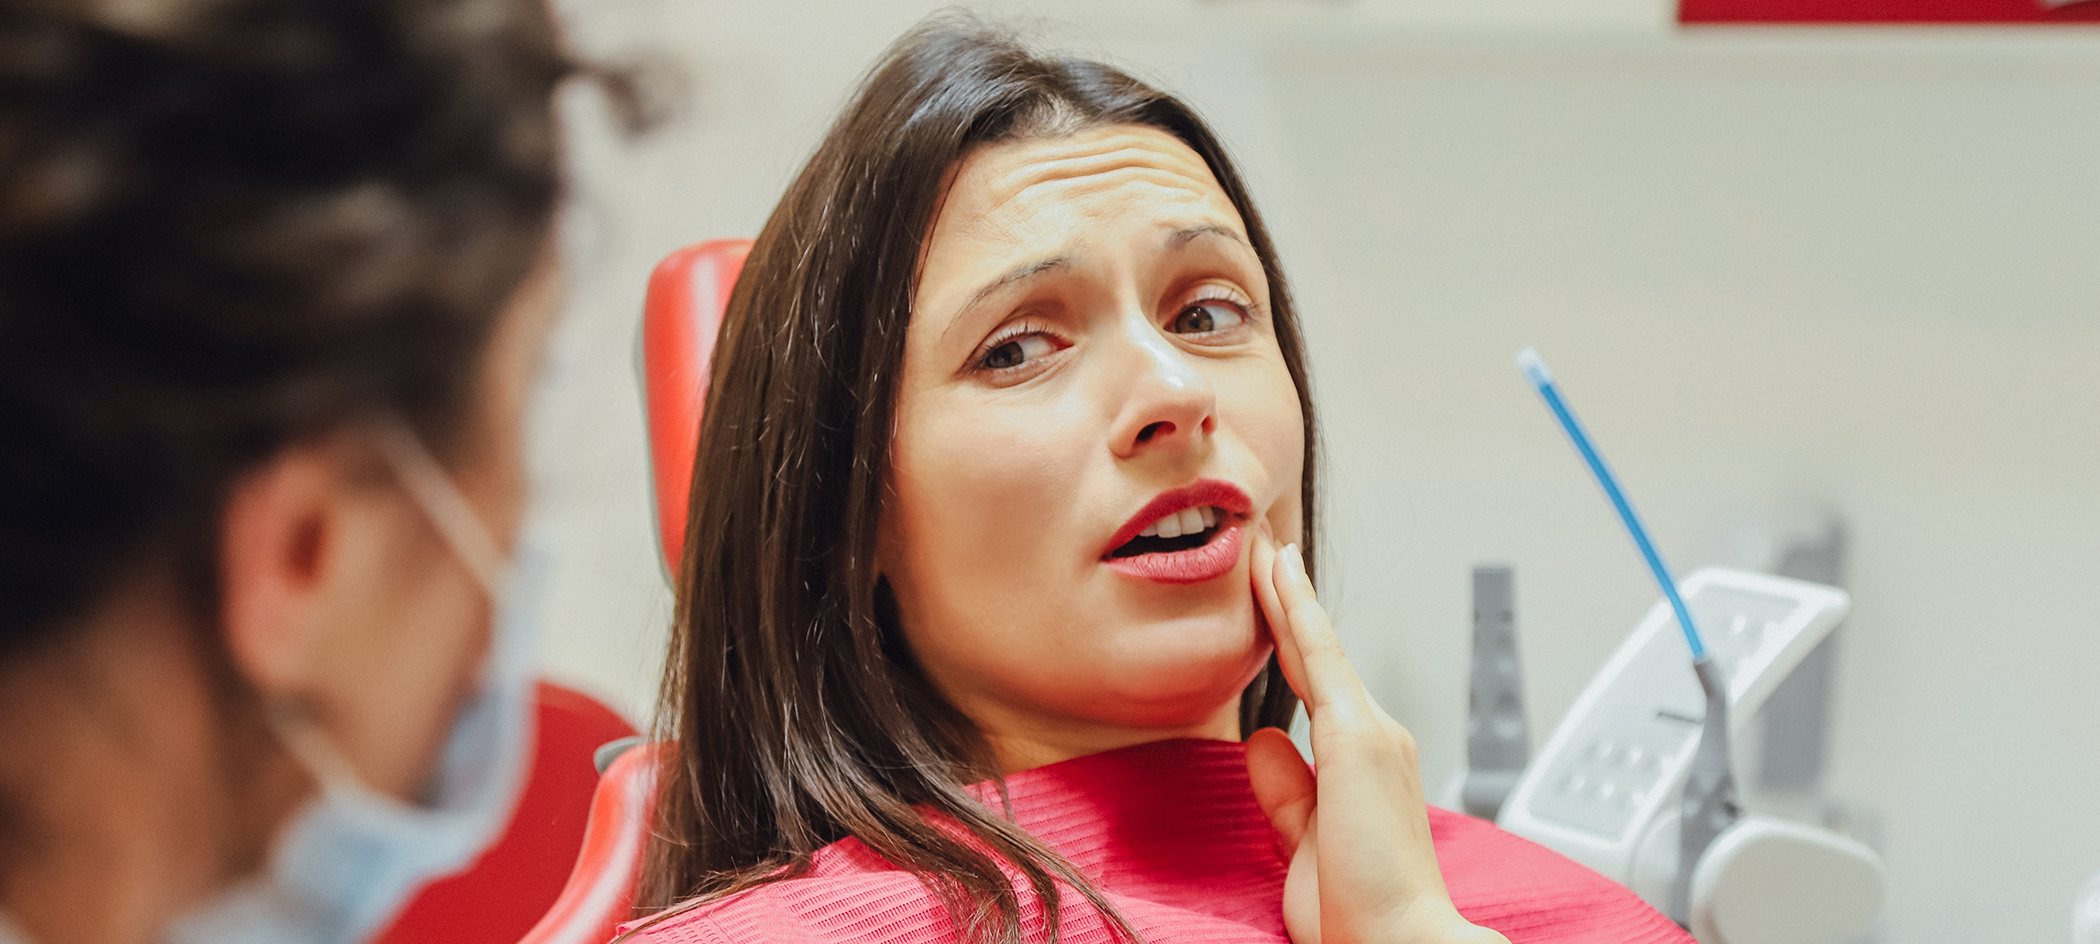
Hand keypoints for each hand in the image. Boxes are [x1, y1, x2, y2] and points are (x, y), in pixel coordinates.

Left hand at [1245, 527, 1507, 943]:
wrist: (1399, 940)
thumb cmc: (1360, 910)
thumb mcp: (1305, 842)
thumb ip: (1286, 792)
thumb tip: (1263, 739)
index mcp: (1364, 763)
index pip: (1315, 686)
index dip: (1291, 637)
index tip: (1271, 598)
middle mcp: (1377, 737)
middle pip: (1316, 654)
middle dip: (1288, 599)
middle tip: (1265, 545)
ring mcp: (1372, 732)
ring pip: (1315, 646)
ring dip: (1287, 592)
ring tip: (1262, 542)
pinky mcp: (1357, 737)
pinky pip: (1318, 658)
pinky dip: (1298, 611)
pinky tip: (1279, 572)